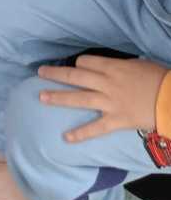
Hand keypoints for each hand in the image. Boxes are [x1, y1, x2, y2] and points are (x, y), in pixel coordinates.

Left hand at [39, 55, 167, 140]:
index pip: (87, 62)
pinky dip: (80, 133)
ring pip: (79, 98)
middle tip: (40, 72)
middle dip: (56, 74)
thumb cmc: (160, 79)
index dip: (79, 64)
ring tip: (41, 97)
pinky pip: (95, 128)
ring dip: (58, 97)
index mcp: (113, 67)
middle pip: (75, 76)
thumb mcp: (140, 65)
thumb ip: (122, 67)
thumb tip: (114, 68)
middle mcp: (107, 83)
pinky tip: (66, 137)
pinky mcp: (116, 120)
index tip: (74, 67)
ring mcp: (110, 102)